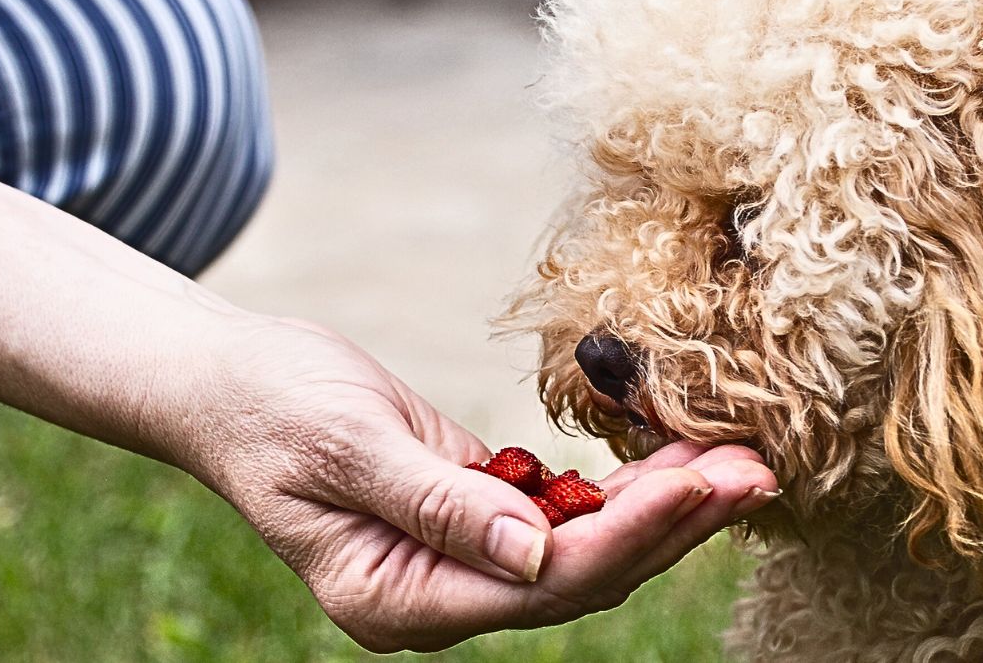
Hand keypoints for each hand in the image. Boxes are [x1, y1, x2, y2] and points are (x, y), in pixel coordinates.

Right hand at [176, 318, 778, 652]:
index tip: (704, 487)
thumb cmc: (270, 406)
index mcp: (399, 600)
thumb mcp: (349, 445)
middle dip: (672, 526)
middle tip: (755, 472)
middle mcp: (440, 598)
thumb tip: (537, 555)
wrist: (227, 384)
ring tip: (737, 461)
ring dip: (662, 507)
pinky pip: (564, 515)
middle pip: (583, 576)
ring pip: (585, 549)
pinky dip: (620, 488)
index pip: (544, 582)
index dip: (631, 536)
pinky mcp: (477, 520)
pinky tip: (675, 459)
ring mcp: (460, 564)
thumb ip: (442, 504)